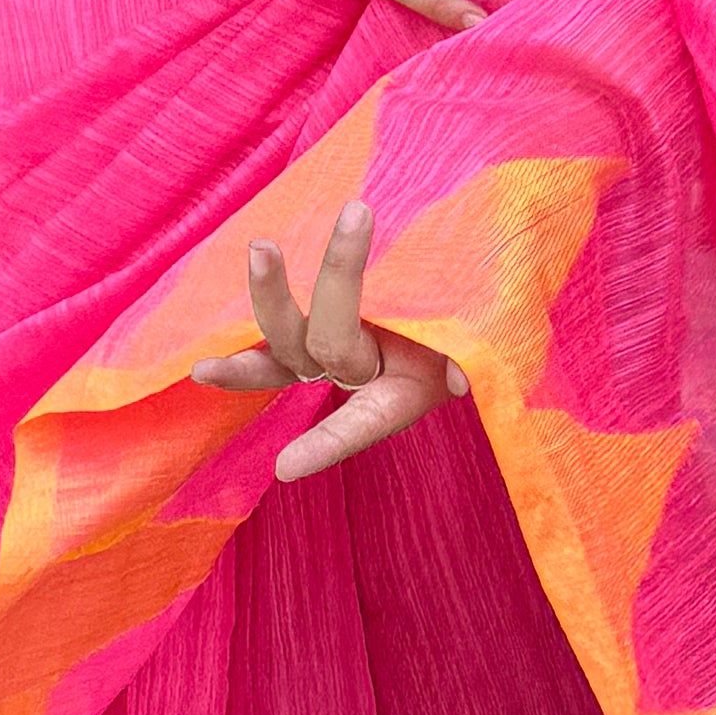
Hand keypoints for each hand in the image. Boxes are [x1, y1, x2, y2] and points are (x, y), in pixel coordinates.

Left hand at [192, 202, 472, 485]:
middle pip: (325, 349)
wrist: (471, 280)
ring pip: (287, 335)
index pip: (362, 423)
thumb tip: (461, 380)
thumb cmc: (484, 315)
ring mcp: (332, 342)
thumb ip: (472, 360)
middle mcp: (359, 374)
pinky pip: (279, 316)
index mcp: (404, 393)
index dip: (326, 443)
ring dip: (269, 294)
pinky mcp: (317, 311)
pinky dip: (259, 297)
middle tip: (291, 250)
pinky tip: (226, 274)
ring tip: (259, 248)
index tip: (286, 466)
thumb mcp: (489, 339)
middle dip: (324, 298)